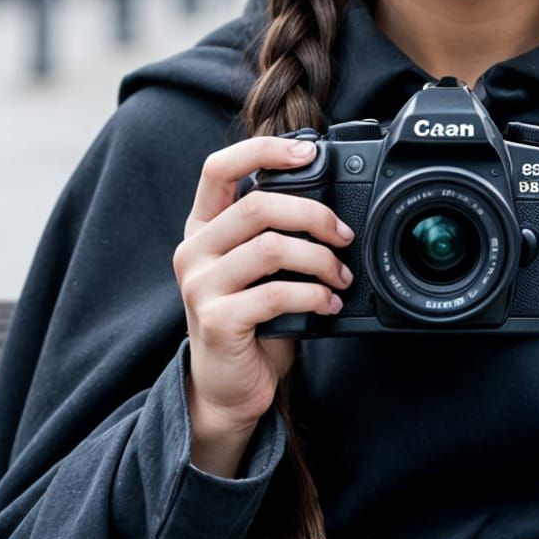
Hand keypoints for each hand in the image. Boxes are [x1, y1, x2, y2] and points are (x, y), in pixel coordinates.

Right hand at [173, 135, 355, 457]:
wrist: (228, 387)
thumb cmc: (252, 322)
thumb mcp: (258, 269)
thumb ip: (275, 234)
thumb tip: (331, 208)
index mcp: (203, 228)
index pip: (218, 168)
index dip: (263, 150)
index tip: (309, 152)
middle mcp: (193, 250)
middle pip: (257, 206)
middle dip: (314, 215)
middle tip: (344, 236)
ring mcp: (200, 285)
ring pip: (271, 248)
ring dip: (321, 260)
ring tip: (341, 277)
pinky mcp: (216, 319)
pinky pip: (276, 293)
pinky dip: (314, 296)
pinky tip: (329, 305)